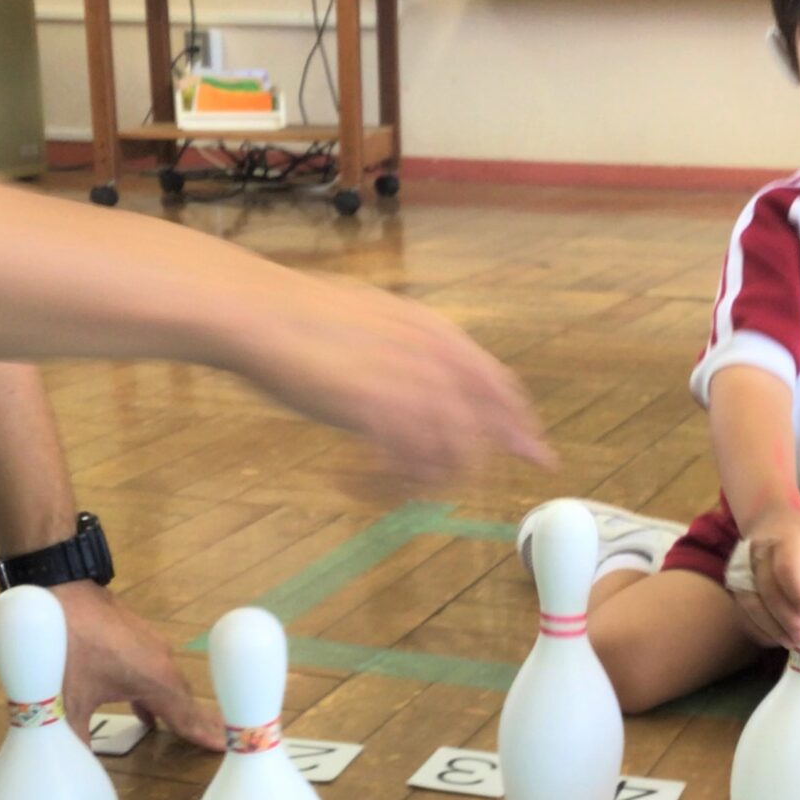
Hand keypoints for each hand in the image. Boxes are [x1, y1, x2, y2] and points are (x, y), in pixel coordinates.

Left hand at [54, 582, 225, 751]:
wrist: (56, 592)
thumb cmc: (66, 647)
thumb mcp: (67, 702)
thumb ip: (76, 741)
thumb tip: (78, 774)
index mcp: (154, 679)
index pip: (187, 716)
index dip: (206, 734)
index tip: (230, 747)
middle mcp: (161, 661)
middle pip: (185, 699)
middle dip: (201, 722)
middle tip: (221, 741)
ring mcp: (150, 644)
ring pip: (169, 683)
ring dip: (177, 706)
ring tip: (187, 729)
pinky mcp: (135, 636)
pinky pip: (154, 671)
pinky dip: (156, 692)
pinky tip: (145, 711)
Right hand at [250, 274, 552, 484]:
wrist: (263, 313)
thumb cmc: (307, 314)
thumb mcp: (378, 317)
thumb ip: (413, 345)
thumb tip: (430, 371)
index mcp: (435, 332)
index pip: (497, 384)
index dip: (519, 423)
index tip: (535, 452)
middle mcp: (432, 358)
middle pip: (484, 425)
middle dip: (485, 462)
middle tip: (463, 486)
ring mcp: (407, 384)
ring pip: (449, 452)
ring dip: (428, 477)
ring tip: (397, 482)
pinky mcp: (376, 410)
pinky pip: (406, 462)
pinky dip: (392, 480)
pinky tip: (367, 479)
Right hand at [735, 508, 799, 647]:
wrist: (771, 521)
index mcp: (786, 538)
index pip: (786, 565)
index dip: (796, 589)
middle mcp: (759, 550)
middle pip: (766, 587)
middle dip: (783, 615)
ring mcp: (742, 566)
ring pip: (749, 600)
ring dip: (769, 625)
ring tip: (790, 643)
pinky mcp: (734, 581)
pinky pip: (742, 608)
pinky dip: (757, 627)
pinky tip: (774, 639)